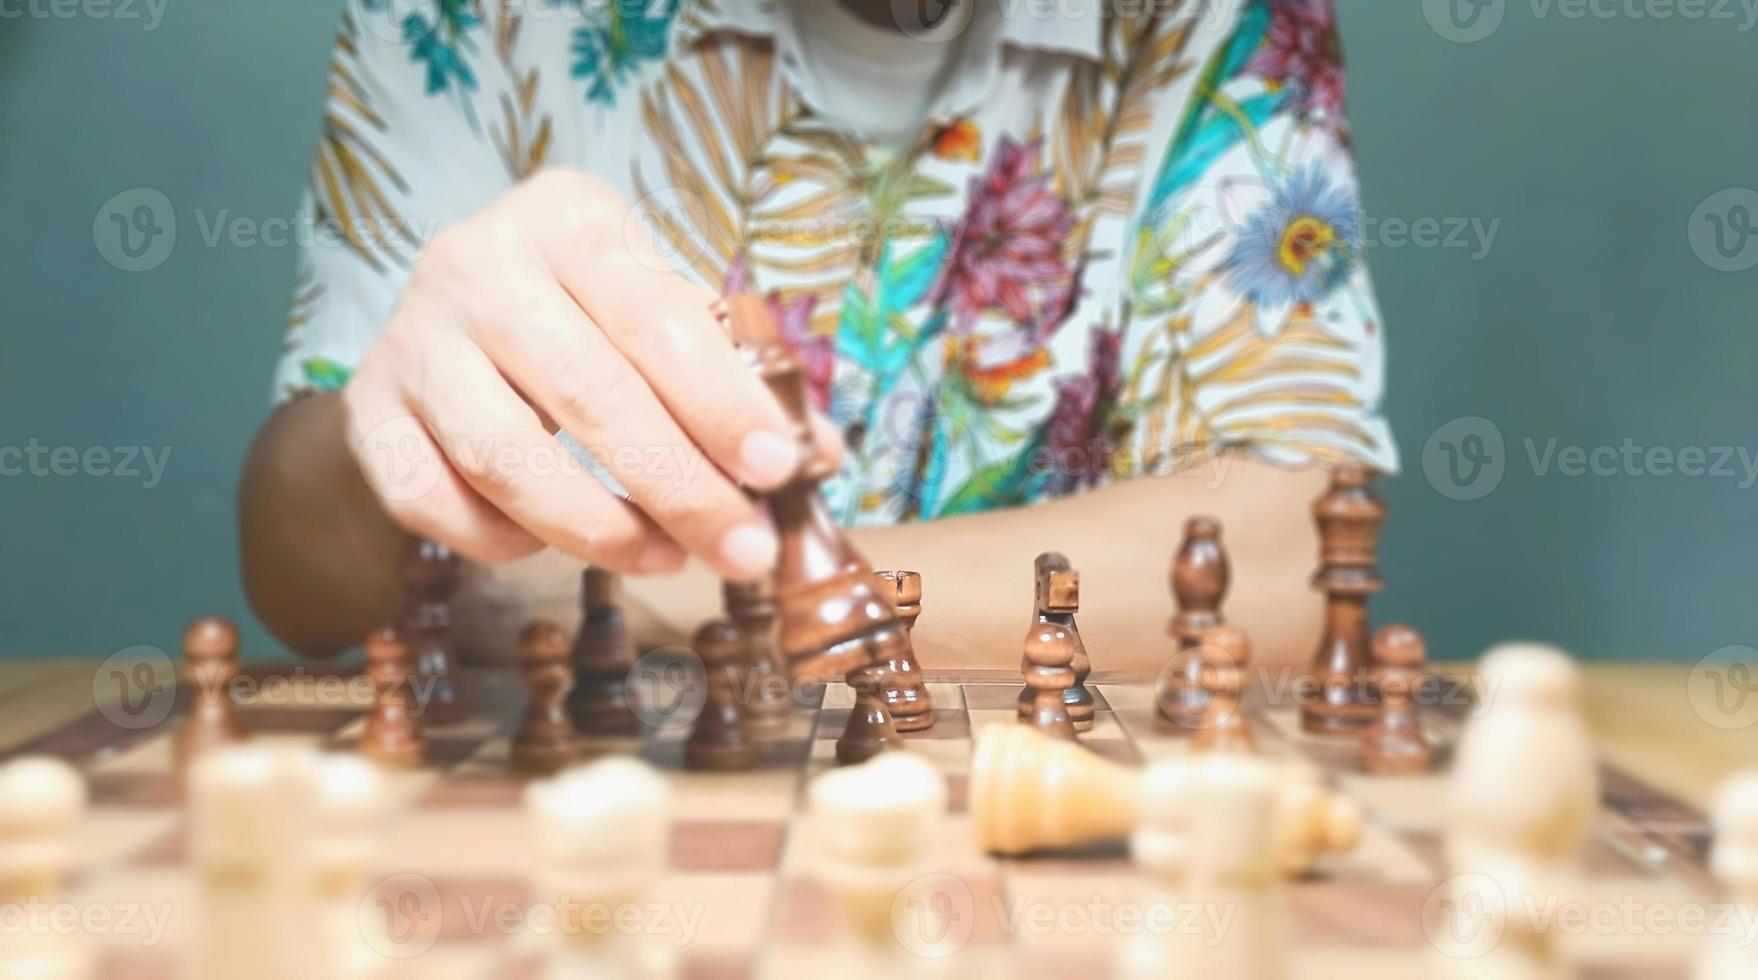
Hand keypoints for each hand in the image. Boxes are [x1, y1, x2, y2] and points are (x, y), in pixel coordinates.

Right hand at [342, 168, 839, 580]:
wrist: (444, 318)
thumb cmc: (583, 316)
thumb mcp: (658, 315)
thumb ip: (735, 379)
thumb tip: (816, 458)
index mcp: (568, 219)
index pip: (656, 317)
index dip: (720, 401)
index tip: (777, 469)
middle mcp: (477, 263)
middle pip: (587, 391)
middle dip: (678, 486)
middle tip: (742, 550)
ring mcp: (412, 337)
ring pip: (503, 455)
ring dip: (597, 527)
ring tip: (667, 559)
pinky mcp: (367, 409)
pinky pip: (430, 497)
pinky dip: (496, 538)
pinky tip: (549, 546)